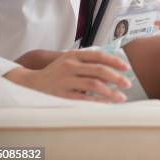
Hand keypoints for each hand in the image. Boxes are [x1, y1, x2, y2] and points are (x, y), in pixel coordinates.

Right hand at [4, 49, 131, 102]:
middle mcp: (69, 66)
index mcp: (73, 55)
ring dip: (110, 92)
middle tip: (128, 84)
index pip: (98, 55)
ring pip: (93, 85)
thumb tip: (114, 65)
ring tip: (121, 97)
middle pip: (99, 70)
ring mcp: (64, 80)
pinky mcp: (61, 95)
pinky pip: (83, 99)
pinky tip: (107, 104)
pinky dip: (97, 101)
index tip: (127, 68)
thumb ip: (87, 61)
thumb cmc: (56, 72)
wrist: (30, 83)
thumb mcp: (69, 60)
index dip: (114, 61)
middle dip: (116, 78)